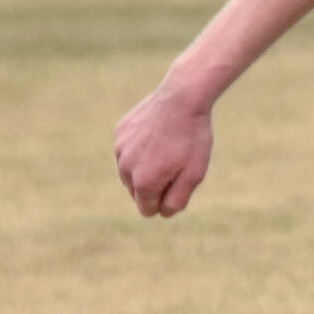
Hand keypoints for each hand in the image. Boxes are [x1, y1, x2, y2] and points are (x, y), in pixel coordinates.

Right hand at [115, 77, 214, 217]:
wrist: (181, 100)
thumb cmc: (191, 140)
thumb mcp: (194, 175)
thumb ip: (176, 200)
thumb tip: (162, 213)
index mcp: (143, 183)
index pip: (147, 210)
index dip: (165, 202)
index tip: (178, 185)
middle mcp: (125, 168)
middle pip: (137, 192)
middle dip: (155, 185)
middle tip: (176, 165)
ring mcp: (120, 148)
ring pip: (131, 171)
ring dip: (146, 167)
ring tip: (167, 149)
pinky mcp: (120, 132)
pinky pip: (129, 149)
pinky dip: (141, 147)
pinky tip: (158, 134)